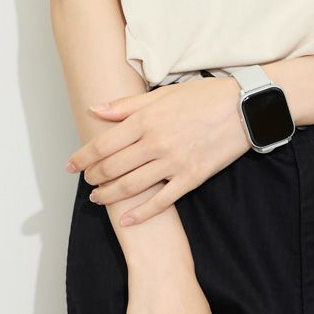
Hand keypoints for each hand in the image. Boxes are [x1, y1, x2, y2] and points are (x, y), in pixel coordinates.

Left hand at [64, 75, 250, 225]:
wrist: (243, 108)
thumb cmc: (203, 97)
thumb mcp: (162, 94)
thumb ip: (126, 105)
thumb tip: (95, 109)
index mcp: (146, 120)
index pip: (104, 144)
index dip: (83, 157)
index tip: (70, 166)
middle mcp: (156, 142)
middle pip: (113, 167)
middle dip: (94, 177)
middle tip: (86, 181)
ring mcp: (174, 162)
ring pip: (131, 186)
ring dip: (109, 195)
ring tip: (98, 198)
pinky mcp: (191, 177)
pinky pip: (161, 201)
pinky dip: (141, 213)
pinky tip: (127, 219)